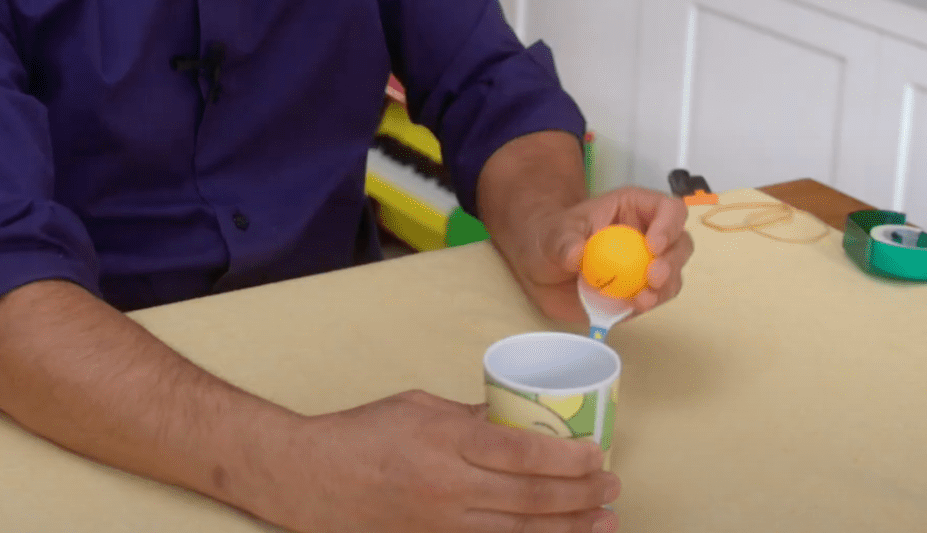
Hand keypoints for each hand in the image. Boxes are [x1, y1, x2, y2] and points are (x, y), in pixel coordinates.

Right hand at [269, 390, 619, 532]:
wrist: (313, 479)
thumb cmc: (364, 434)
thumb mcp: (421, 407)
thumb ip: (471, 416)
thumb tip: (520, 419)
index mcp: (446, 441)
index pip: (520, 454)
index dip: (567, 458)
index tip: (598, 453)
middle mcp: (448, 487)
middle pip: (530, 499)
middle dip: (582, 495)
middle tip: (613, 486)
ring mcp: (443, 523)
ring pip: (520, 532)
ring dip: (569, 528)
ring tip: (604, 520)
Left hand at [500, 187, 694, 326]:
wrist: (541, 269)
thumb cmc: (550, 238)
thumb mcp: (551, 234)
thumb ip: (562, 242)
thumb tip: (576, 255)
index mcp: (633, 209)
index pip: (668, 208)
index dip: (669, 225)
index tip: (653, 246)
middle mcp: (648, 235)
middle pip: (680, 243)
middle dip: (672, 261)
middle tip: (652, 277)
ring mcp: (645, 266)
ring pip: (673, 275)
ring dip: (664, 288)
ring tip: (642, 299)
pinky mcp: (639, 292)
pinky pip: (655, 299)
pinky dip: (649, 304)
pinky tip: (634, 306)